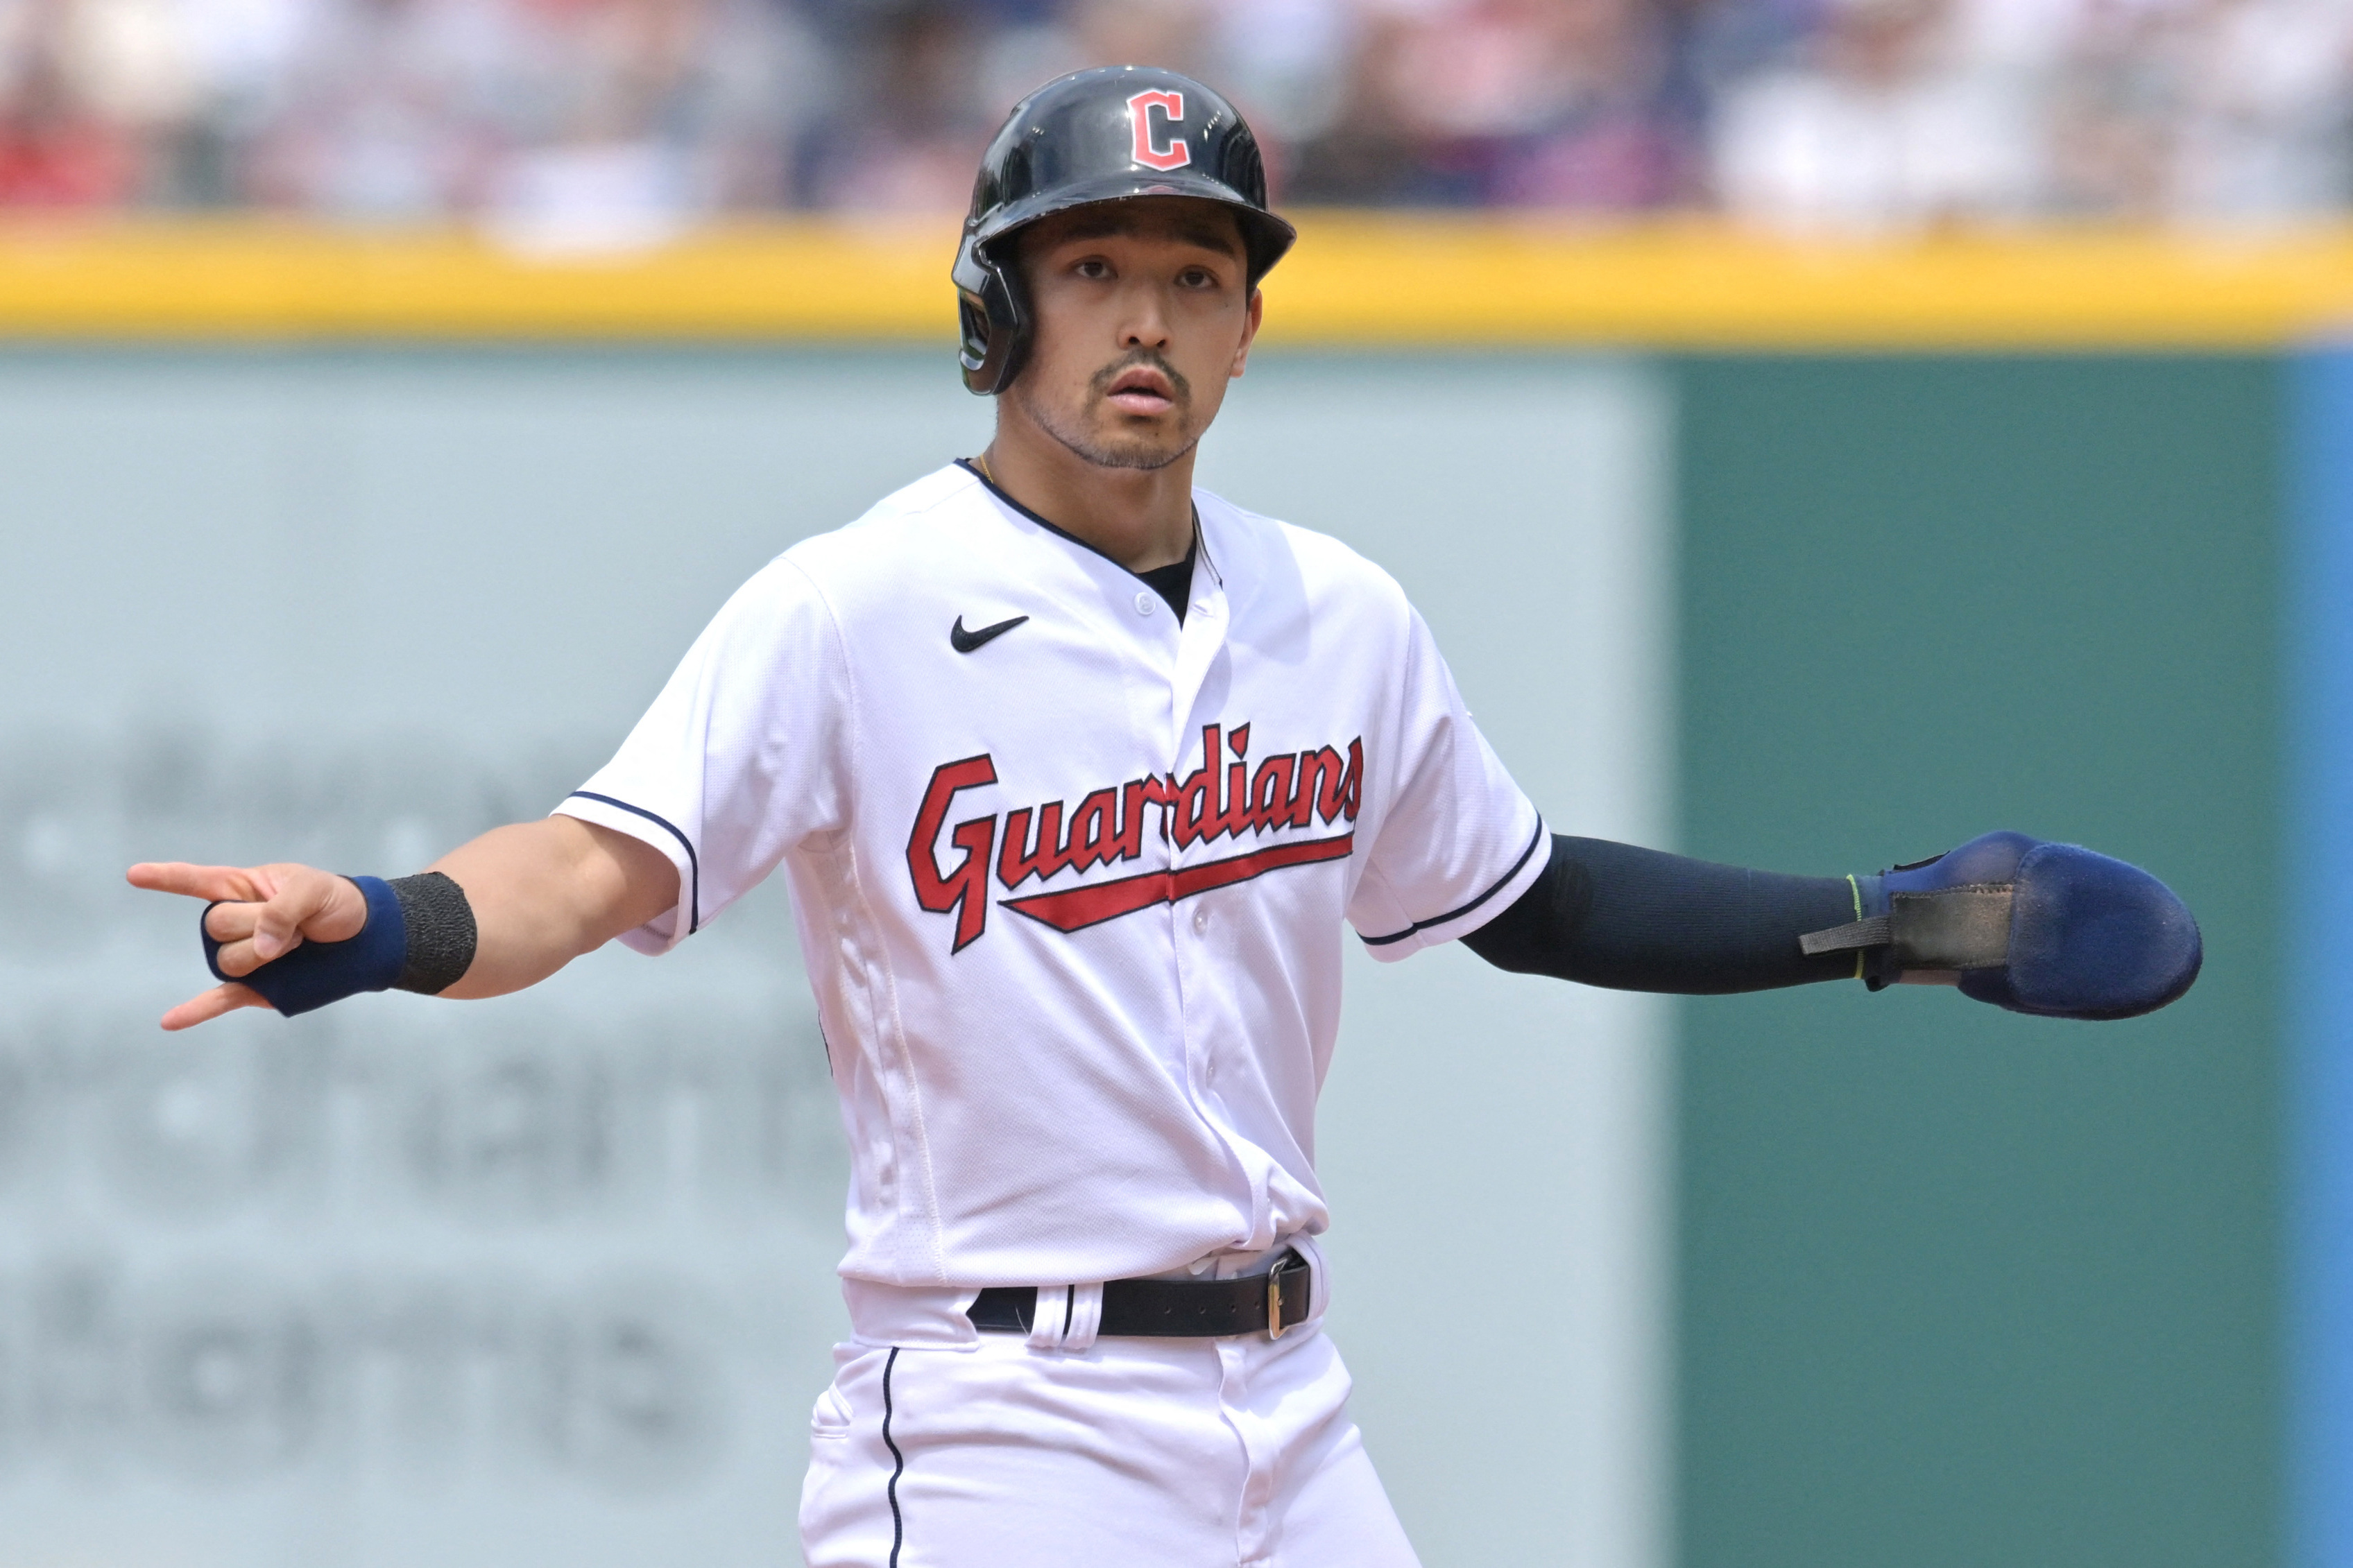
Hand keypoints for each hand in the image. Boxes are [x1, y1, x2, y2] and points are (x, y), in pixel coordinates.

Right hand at [125, 861, 370, 1029]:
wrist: (364, 937)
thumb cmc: (335, 902)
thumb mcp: (314, 890)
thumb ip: (281, 910)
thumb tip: (262, 949)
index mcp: (242, 888)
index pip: (196, 881)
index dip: (166, 877)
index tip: (134, 874)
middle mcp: (233, 922)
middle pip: (216, 925)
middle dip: (261, 922)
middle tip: (297, 921)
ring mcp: (242, 955)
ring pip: (227, 960)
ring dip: (266, 953)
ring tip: (294, 943)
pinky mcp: (253, 987)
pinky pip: (217, 1000)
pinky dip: (194, 1012)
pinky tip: (169, 1022)